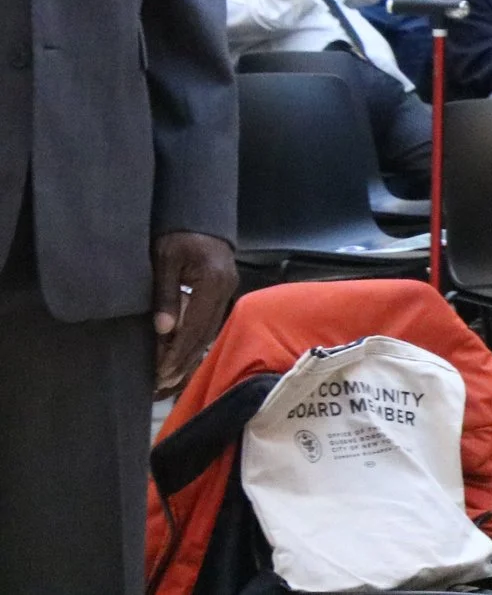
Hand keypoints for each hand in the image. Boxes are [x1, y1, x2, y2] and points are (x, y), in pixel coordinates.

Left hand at [152, 231, 236, 395]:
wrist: (199, 211)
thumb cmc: (178, 233)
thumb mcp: (164, 260)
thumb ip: (165, 294)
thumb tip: (164, 330)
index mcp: (213, 282)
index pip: (195, 326)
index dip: (177, 352)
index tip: (160, 373)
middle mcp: (226, 290)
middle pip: (205, 334)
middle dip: (183, 360)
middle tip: (161, 383)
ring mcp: (228, 291)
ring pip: (210, 331)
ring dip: (190, 354)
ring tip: (169, 376)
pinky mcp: (223, 291)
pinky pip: (210, 322)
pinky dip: (195, 341)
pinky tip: (181, 353)